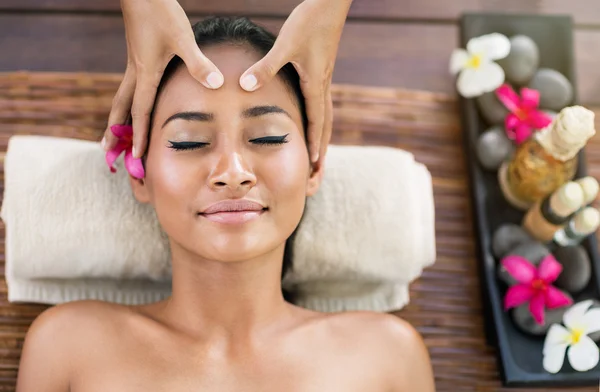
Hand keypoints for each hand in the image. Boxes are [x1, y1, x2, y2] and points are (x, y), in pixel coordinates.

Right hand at [102, 0, 223, 157]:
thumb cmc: (161, 13)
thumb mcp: (183, 39)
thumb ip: (198, 63)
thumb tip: (216, 84)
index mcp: (145, 74)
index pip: (140, 112)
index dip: (139, 136)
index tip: (136, 157)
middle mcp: (136, 73)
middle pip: (121, 109)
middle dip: (115, 132)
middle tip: (106, 152)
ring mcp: (135, 64)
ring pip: (121, 98)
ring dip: (116, 118)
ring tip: (111, 134)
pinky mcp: (138, 56)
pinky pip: (129, 87)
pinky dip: (126, 103)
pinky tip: (132, 105)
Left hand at [239, 0, 351, 163]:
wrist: (330, 4)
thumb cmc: (309, 22)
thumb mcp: (285, 45)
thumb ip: (265, 67)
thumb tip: (245, 86)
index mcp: (315, 84)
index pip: (316, 122)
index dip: (314, 143)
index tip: (313, 164)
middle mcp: (322, 85)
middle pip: (325, 126)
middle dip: (321, 150)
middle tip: (319, 172)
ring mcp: (323, 78)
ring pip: (325, 117)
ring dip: (322, 138)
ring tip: (318, 156)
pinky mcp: (320, 70)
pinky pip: (321, 104)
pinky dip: (319, 121)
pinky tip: (312, 123)